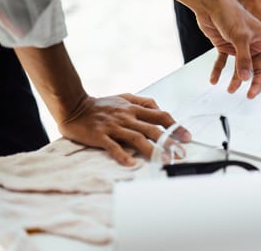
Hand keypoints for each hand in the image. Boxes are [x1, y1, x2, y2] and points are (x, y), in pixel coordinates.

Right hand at [59, 94, 190, 165]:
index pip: (160, 116)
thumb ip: (143, 101)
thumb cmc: (101, 105)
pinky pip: (113, 146)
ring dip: (152, 149)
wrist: (73, 106)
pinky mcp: (100, 136)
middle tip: (181, 153)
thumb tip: (159, 109)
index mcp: (134, 109)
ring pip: (137, 137)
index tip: (187, 137)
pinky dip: (122, 155)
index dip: (175, 126)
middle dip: (169, 141)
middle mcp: (127, 117)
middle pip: (152, 129)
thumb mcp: (124, 97)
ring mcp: (113, 126)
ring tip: (164, 160)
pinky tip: (131, 163)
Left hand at [195, 0, 260, 98]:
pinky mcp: (226, 44)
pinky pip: (223, 61)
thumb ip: (243, 58)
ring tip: (230, 89)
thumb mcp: (240, 37)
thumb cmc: (230, 12)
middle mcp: (255, 43)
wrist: (210, 2)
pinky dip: (219, 70)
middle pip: (260, 67)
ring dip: (236, 79)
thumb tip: (245, 78)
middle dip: (257, 82)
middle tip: (252, 94)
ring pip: (241, 67)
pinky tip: (214, 79)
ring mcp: (240, 45)